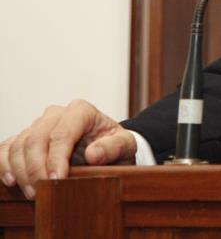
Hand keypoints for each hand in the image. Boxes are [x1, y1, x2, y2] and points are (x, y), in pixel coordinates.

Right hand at [0, 100, 136, 199]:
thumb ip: (113, 147)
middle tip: (41, 191)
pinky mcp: (26, 137)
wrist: (106, 146)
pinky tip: (11, 181)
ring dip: (21, 171)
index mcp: (81, 111)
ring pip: (19, 144)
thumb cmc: (115, 145)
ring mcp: (39, 124)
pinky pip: (7, 148)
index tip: (56, 180)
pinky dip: (5, 165)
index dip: (55, 159)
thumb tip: (93, 154)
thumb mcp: (125, 145)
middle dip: (35, 168)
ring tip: (32, 192)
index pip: (61, 134)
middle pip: (36, 139)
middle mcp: (56, 113)